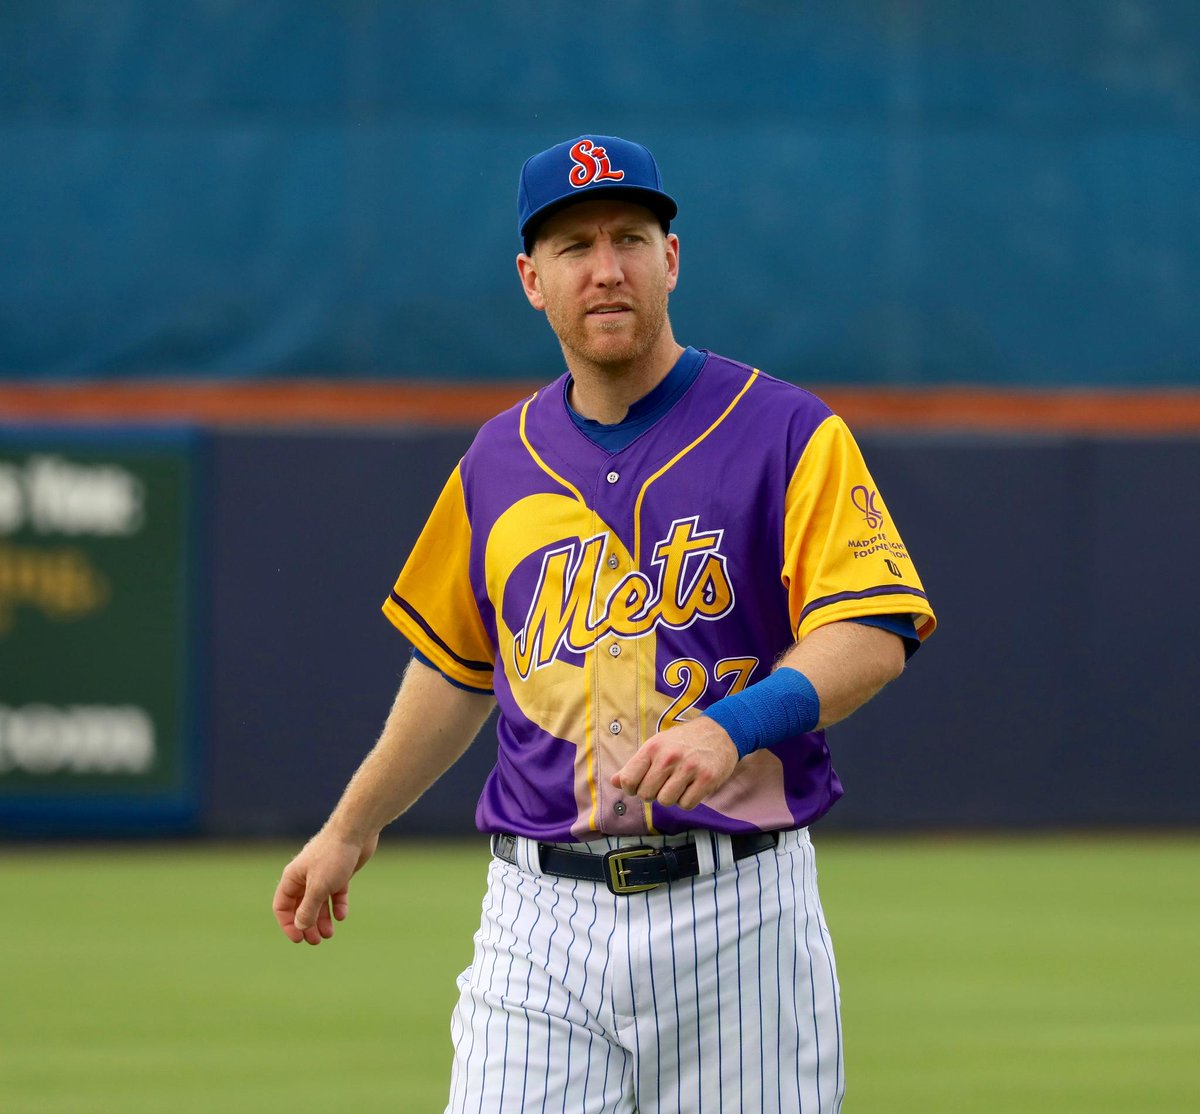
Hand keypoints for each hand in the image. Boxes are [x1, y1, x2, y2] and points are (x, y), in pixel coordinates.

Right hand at [272, 830, 378, 944]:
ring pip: (319, 902)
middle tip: (315, 941)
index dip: (287, 924)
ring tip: (329, 934)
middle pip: (301, 906)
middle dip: (307, 924)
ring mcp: (323, 874)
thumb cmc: (333, 857)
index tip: (298, 938)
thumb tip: (300, 926)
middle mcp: (305, 876)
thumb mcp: (318, 887)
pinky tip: (342, 915)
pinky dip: (337, 905)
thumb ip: (308, 908)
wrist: (356, 832)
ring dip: (322, 919)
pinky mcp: (340, 872)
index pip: (282, 905)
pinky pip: (335, 893)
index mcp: (293, 877)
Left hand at [610, 717, 738, 809]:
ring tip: (678, 784)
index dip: (631, 788)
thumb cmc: (683, 742)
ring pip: (666, 801)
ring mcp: (689, 768)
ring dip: (670, 798)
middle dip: (652, 794)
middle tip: (663, 783)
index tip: (640, 785)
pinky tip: (691, 787)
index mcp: (653, 747)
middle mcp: (669, 757)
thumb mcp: (657, 745)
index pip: (628, 780)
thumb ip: (635, 765)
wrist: (720, 732)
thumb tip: (614, 782)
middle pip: (647, 795)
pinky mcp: (707, 779)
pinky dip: (687, 800)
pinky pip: (686, 804)